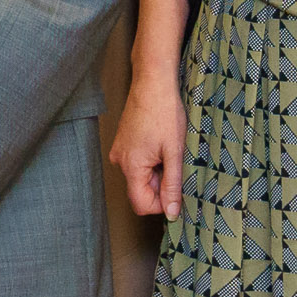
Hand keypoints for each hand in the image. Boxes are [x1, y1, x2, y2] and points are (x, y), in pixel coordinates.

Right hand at [113, 74, 186, 221]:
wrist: (153, 82)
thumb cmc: (164, 112)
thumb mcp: (174, 152)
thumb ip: (172, 186)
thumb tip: (171, 213)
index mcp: (131, 167)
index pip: (141, 205)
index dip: (162, 204)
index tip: (177, 189)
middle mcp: (119, 162)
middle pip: (141, 191)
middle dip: (161, 184)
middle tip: (175, 162)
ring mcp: (119, 151)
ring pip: (141, 176)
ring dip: (158, 171)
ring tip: (169, 149)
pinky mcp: (123, 143)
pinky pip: (137, 163)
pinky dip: (152, 160)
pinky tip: (161, 143)